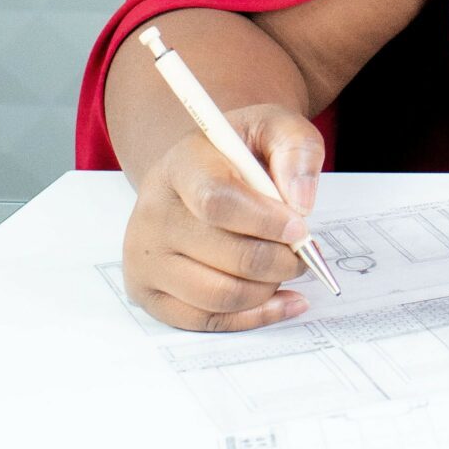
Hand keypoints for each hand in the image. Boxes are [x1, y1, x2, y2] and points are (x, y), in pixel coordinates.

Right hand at [121, 106, 324, 331]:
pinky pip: (205, 320)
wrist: (199, 173)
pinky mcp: (147, 292)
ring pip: (220, 295)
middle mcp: (152, 214)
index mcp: (180, 167)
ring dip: (268, 289)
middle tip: (304, 252)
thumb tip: (301, 202)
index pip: (217, 201)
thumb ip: (296, 149)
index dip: (266, 221)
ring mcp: (145, 257)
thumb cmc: (240, 154)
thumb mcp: (273, 128)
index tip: (300, 227)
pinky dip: (253, 317)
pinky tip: (281, 301)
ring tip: (287, 269)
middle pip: (226, 255)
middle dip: (280, 260)